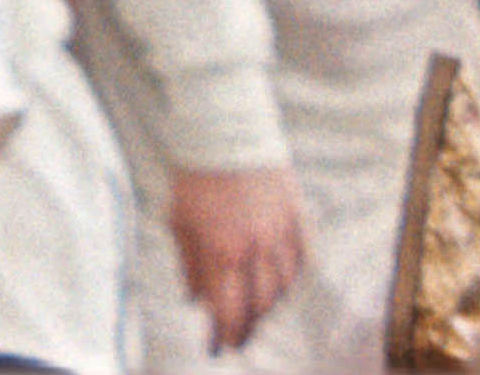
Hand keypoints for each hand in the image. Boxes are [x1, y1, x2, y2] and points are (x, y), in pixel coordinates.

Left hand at [165, 163, 304, 350]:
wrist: (226, 132)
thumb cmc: (195, 176)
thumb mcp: (179, 221)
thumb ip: (189, 265)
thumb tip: (195, 299)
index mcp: (223, 250)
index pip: (229, 309)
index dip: (224, 333)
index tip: (218, 347)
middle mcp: (257, 248)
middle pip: (260, 305)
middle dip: (247, 327)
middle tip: (237, 337)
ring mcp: (281, 235)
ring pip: (283, 288)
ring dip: (268, 306)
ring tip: (254, 312)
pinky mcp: (298, 220)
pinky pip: (300, 263)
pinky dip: (289, 280)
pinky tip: (277, 285)